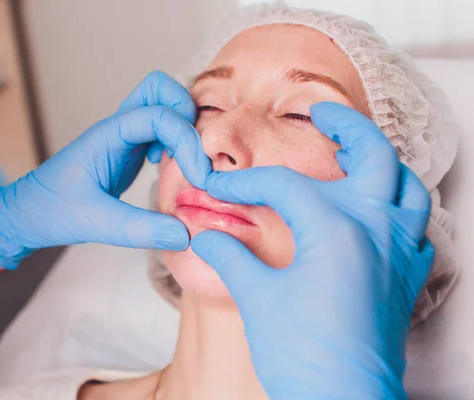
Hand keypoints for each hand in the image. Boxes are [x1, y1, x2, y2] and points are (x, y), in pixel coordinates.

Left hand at [0, 71, 211, 268]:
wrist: (29, 212)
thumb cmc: (52, 211)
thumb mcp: (95, 224)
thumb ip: (139, 229)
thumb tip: (184, 234)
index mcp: (108, 136)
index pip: (158, 115)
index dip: (186, 141)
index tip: (198, 177)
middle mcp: (119, 128)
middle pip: (162, 90)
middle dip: (188, 115)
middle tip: (195, 157)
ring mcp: (125, 136)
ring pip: (164, 105)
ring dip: (185, 127)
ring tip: (187, 164)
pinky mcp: (130, 149)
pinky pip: (161, 129)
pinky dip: (176, 141)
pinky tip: (169, 169)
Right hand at [191, 103, 432, 398]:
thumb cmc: (302, 355)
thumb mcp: (256, 298)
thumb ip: (231, 255)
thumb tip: (206, 234)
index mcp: (334, 230)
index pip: (283, 186)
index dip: (245, 183)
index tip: (219, 188)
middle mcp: (374, 230)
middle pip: (372, 154)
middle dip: (345, 125)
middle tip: (322, 112)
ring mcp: (396, 252)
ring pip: (405, 184)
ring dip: (380, 160)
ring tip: (355, 150)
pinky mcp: (404, 277)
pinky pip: (415, 227)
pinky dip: (398, 207)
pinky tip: (376, 212)